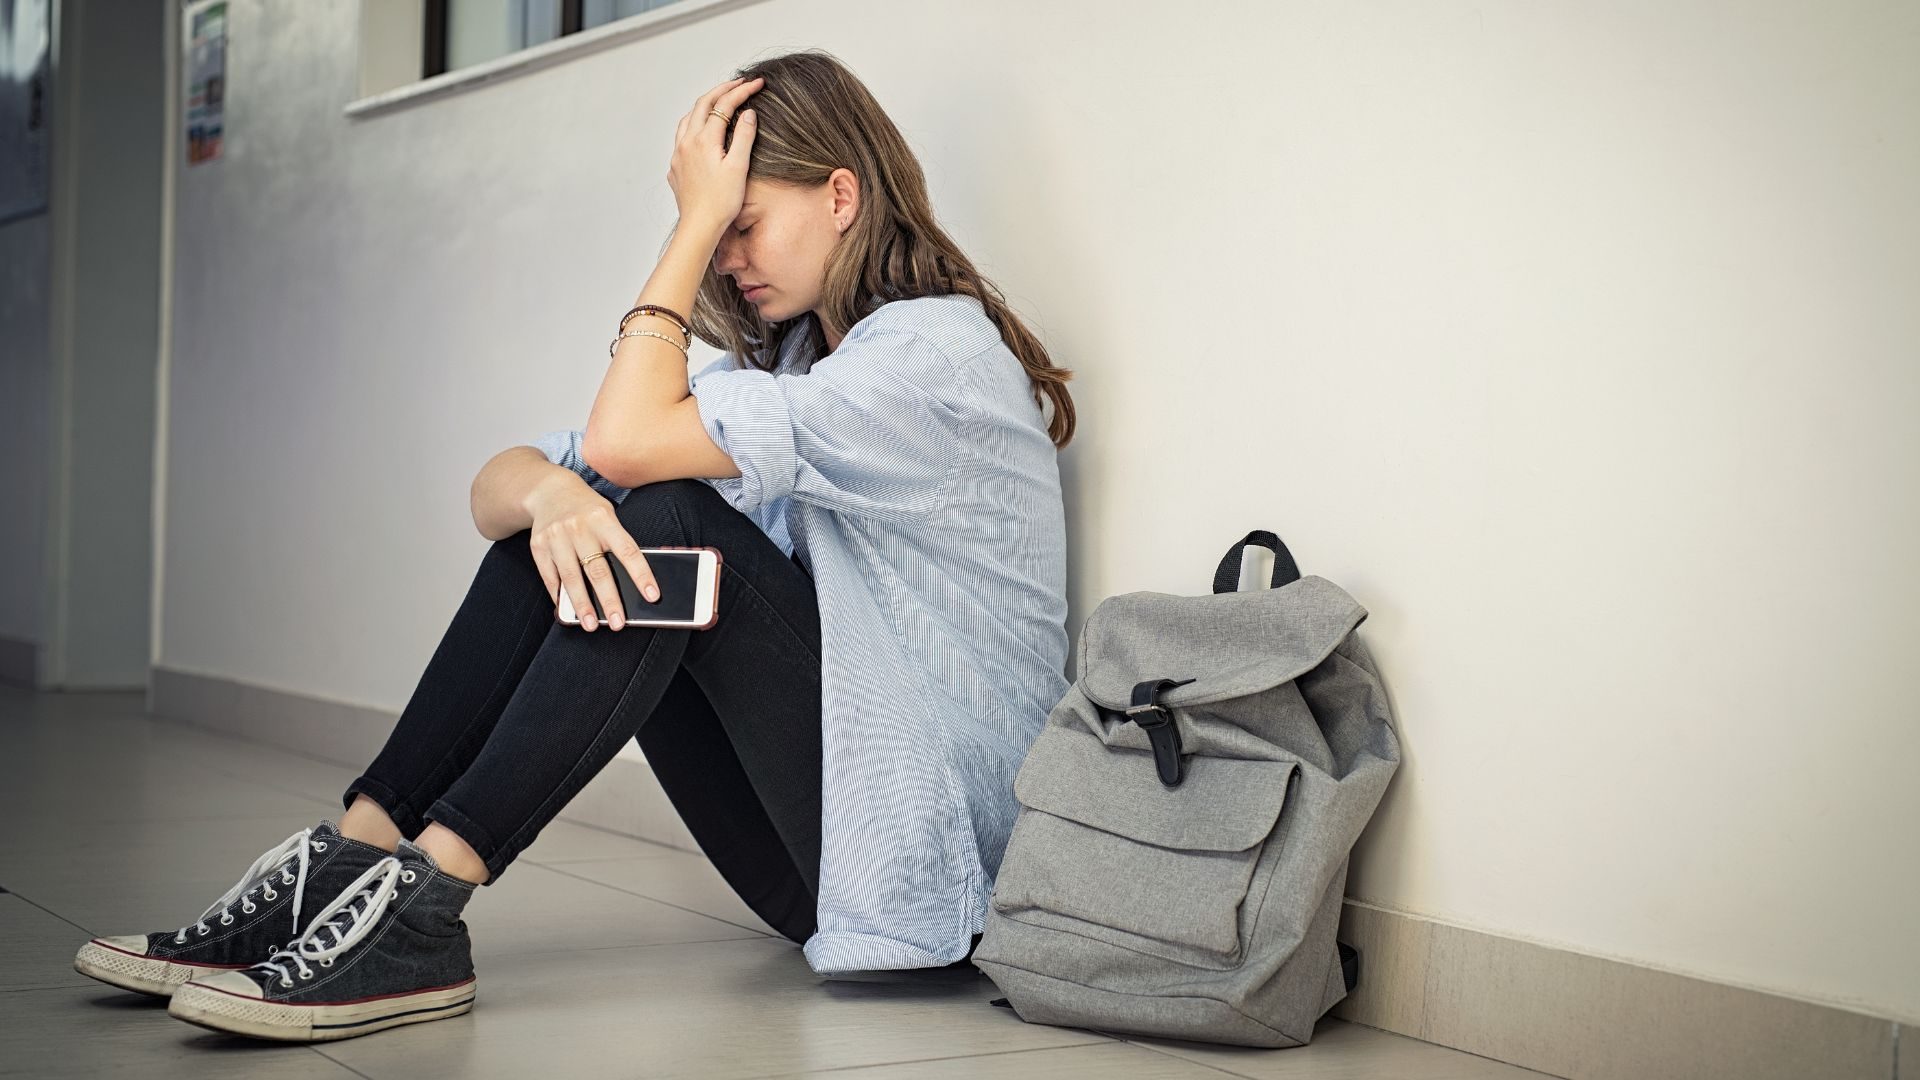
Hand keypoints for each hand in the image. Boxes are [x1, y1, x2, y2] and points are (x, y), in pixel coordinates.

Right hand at [525, 478, 659, 631]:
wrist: (549, 490)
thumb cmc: (587, 510)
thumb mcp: (607, 516)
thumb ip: (617, 543)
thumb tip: (633, 582)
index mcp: (604, 519)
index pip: (628, 551)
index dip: (641, 575)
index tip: (652, 596)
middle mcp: (579, 528)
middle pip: (597, 570)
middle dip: (609, 600)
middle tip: (618, 623)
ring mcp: (556, 537)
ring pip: (571, 577)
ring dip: (582, 604)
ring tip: (590, 624)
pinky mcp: (538, 546)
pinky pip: (550, 577)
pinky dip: (559, 596)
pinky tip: (567, 611)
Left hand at [668, 75, 762, 233]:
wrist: (700, 227)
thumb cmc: (722, 202)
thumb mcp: (739, 167)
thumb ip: (743, 136)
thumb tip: (747, 113)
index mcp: (704, 140)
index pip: (724, 105)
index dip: (742, 91)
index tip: (757, 83)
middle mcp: (687, 142)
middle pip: (702, 104)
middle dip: (722, 90)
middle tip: (740, 84)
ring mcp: (678, 154)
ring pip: (688, 118)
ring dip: (704, 105)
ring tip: (720, 102)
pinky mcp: (675, 167)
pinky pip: (682, 136)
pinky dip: (694, 124)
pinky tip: (702, 132)